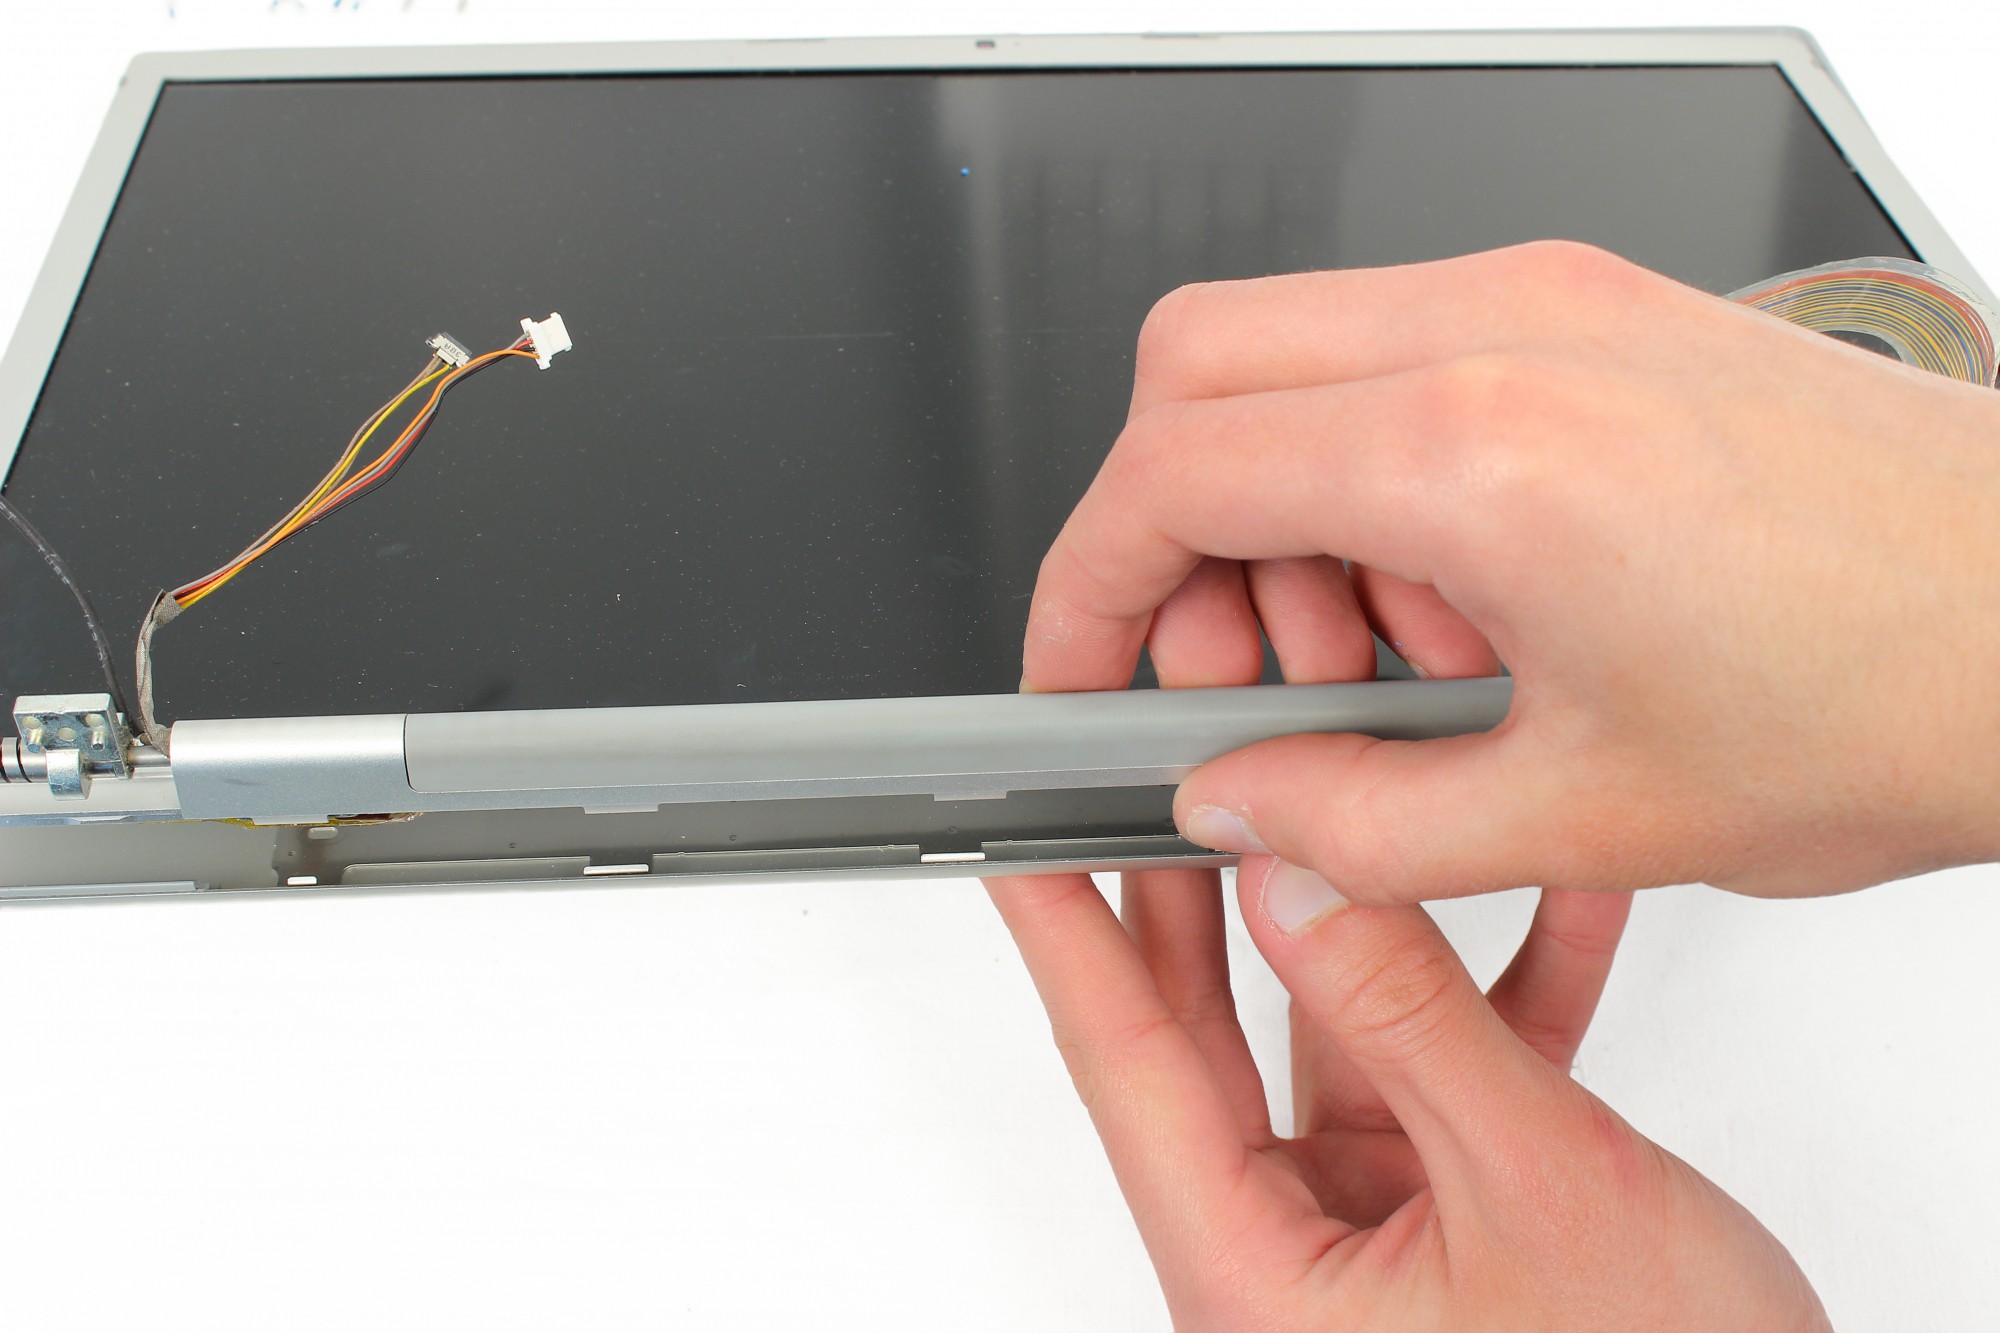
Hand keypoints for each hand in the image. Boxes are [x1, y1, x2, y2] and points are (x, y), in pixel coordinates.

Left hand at [985, 868, 1829, 1331]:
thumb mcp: (1537, 1188)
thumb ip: (1411, 1022)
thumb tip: (1301, 888)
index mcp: (1256, 1279)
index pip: (1126, 1066)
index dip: (1067, 931)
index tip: (1022, 827)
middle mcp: (1288, 1256)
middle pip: (1207, 1036)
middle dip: (1203, 888)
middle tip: (1174, 771)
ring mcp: (1367, 1231)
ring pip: (1325, 1036)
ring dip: (1360, 921)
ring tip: (1340, 793)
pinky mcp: (1448, 1214)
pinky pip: (1441, 1070)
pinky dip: (1494, 986)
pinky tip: (1534, 898)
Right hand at [1021, 240, 1999, 900]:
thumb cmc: (1897, 690)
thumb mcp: (1579, 815)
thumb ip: (1349, 820)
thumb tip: (1236, 801)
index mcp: (1476, 445)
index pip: (1167, 469)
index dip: (1088, 583)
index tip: (1085, 663)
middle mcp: (1504, 328)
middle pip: (1197, 365)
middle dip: (1171, 530)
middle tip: (1243, 673)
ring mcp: (1556, 299)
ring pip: (1294, 353)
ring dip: (1281, 510)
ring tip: (1381, 661)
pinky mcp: (1600, 313)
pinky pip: (1402, 355)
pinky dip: (1372, 473)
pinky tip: (1459, 602)